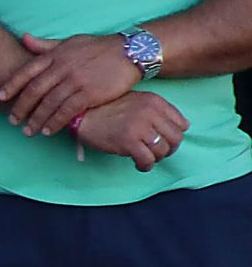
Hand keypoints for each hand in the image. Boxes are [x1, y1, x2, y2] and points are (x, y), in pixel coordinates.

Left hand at [0, 32, 140, 135]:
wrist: (131, 51)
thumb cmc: (98, 47)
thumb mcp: (70, 42)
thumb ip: (46, 45)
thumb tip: (23, 38)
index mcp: (55, 55)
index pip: (27, 71)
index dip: (11, 85)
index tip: (0, 97)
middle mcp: (62, 68)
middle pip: (34, 91)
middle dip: (21, 108)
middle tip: (12, 121)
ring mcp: (75, 81)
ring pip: (49, 104)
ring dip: (36, 119)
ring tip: (28, 131)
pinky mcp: (90, 93)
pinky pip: (67, 111)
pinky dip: (55, 122)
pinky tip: (48, 131)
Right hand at [73, 91, 187, 170]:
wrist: (83, 115)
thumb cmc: (109, 109)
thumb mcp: (138, 101)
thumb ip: (159, 111)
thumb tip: (184, 126)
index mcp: (155, 102)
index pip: (182, 124)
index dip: (174, 135)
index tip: (164, 139)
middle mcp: (151, 113)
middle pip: (176, 138)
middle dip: (169, 149)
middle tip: (158, 152)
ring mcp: (140, 127)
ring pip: (163, 150)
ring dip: (157, 158)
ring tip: (146, 158)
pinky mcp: (128, 142)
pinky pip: (147, 160)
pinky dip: (145, 166)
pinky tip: (139, 164)